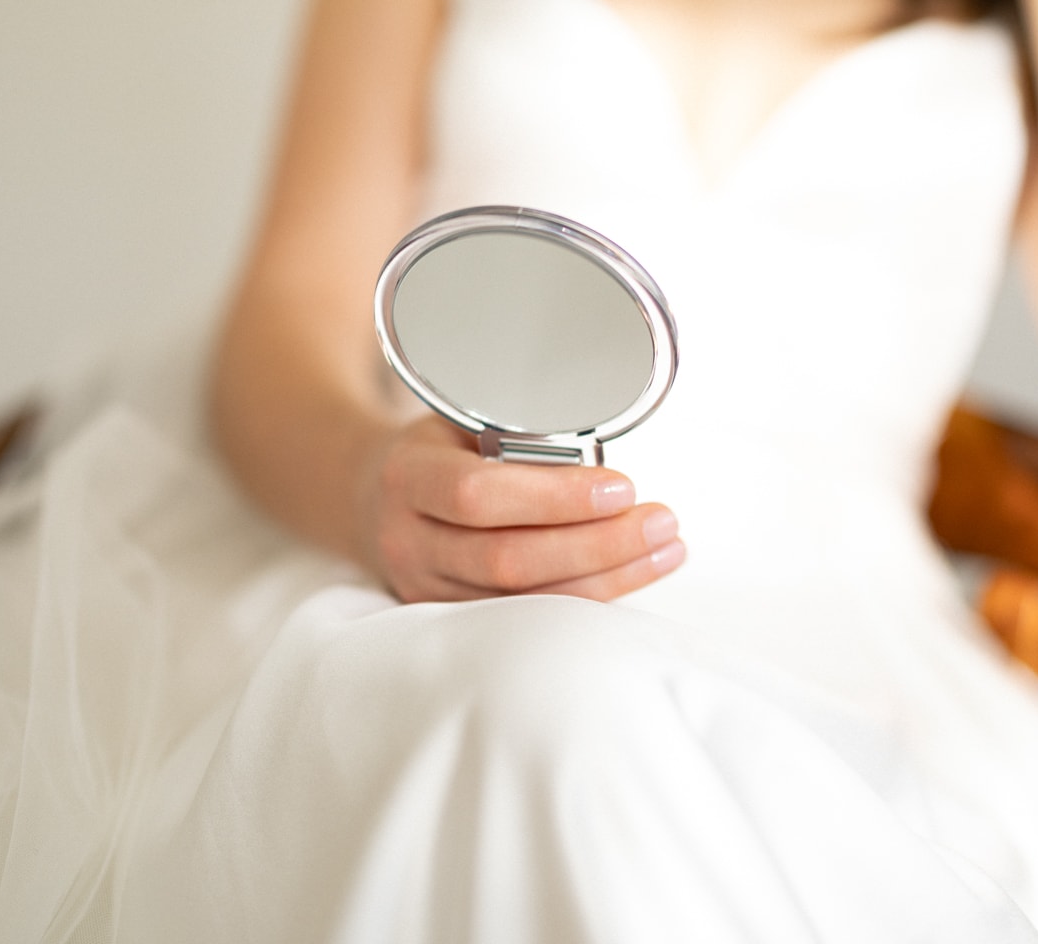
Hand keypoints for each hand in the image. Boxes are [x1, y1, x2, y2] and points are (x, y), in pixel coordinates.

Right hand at [359, 415, 685, 602]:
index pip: (478, 496)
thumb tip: (600, 451)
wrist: (372, 493)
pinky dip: (585, 598)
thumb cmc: (438, 447)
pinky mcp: (448, 619)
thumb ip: (513, 433)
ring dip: (606, 577)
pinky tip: (631, 575)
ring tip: (665, 548)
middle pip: (508, 560)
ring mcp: (425, 589)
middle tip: (661, 522)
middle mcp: (408, 540)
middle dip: (597, 545)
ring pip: (523, 601)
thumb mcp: (459, 419)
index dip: (554, 498)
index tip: (622, 488)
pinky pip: (525, 617)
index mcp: (408, 476)